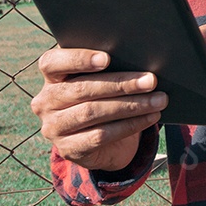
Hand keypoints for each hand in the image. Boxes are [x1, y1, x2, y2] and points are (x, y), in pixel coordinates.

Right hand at [31, 49, 166, 171]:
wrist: (105, 139)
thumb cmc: (107, 95)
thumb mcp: (104, 78)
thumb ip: (111, 65)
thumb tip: (142, 55)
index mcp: (52, 76)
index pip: (51, 63)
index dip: (78, 59)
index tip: (107, 58)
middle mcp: (46, 101)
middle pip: (82, 89)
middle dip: (121, 84)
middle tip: (152, 80)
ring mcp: (54, 127)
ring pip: (92, 112)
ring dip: (131, 105)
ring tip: (159, 100)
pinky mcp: (69, 149)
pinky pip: (101, 135)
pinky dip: (130, 125)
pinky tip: (151, 117)